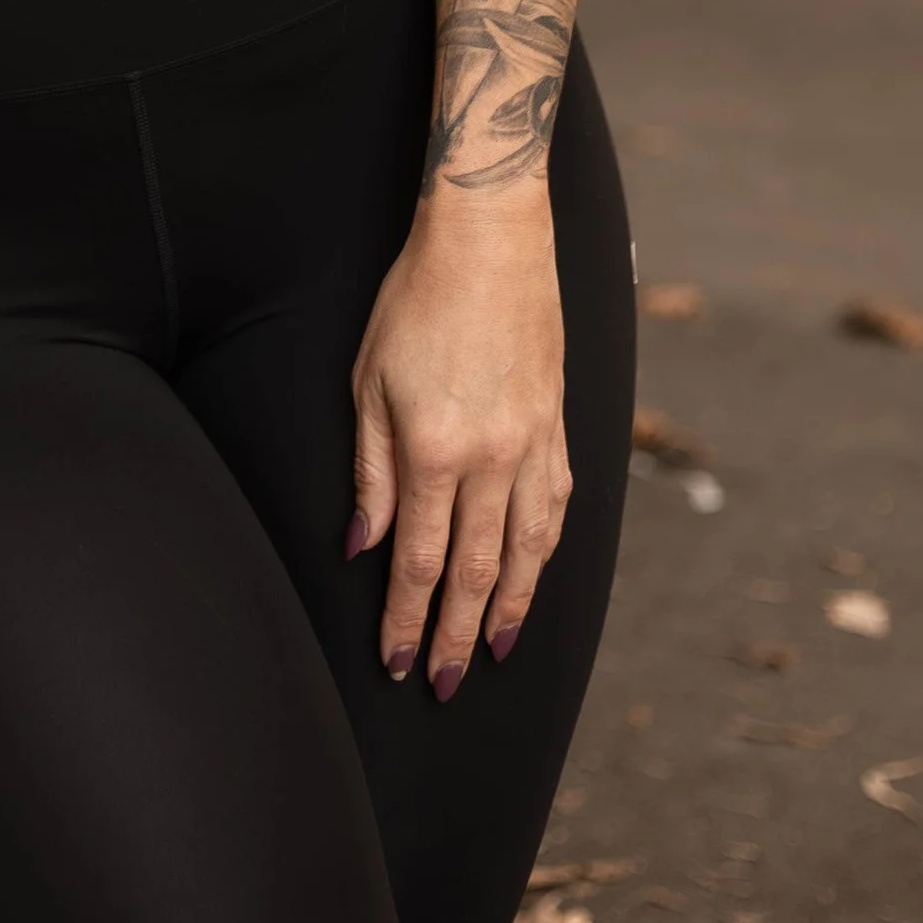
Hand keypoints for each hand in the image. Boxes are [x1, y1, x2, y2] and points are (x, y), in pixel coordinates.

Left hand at [346, 185, 569, 697]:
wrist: (490, 238)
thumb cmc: (416, 300)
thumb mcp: (368, 381)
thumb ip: (371, 470)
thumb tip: (365, 544)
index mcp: (434, 451)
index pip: (420, 562)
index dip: (406, 619)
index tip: (396, 662)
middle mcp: (491, 460)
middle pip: (477, 573)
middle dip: (458, 635)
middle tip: (443, 684)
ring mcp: (533, 445)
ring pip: (526, 551)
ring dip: (510, 609)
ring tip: (496, 650)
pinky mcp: (557, 425)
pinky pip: (554, 507)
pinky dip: (543, 553)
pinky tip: (533, 575)